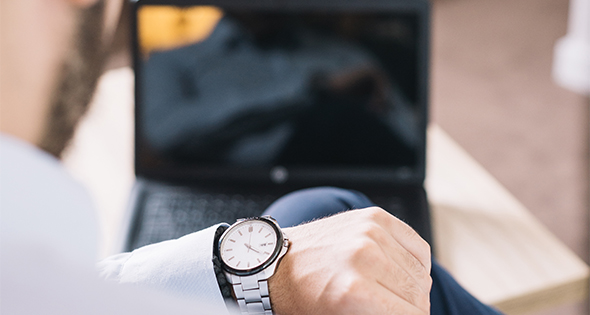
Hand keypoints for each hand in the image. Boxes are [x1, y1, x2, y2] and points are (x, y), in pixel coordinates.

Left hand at [268, 207, 431, 314]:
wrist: (279, 263)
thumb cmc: (303, 298)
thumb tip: (409, 314)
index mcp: (354, 291)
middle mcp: (364, 256)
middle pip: (419, 296)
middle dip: (412, 309)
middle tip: (394, 310)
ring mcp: (370, 232)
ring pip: (421, 273)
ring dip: (413, 288)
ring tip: (391, 293)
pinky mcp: (374, 217)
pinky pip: (418, 246)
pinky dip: (415, 263)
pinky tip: (399, 271)